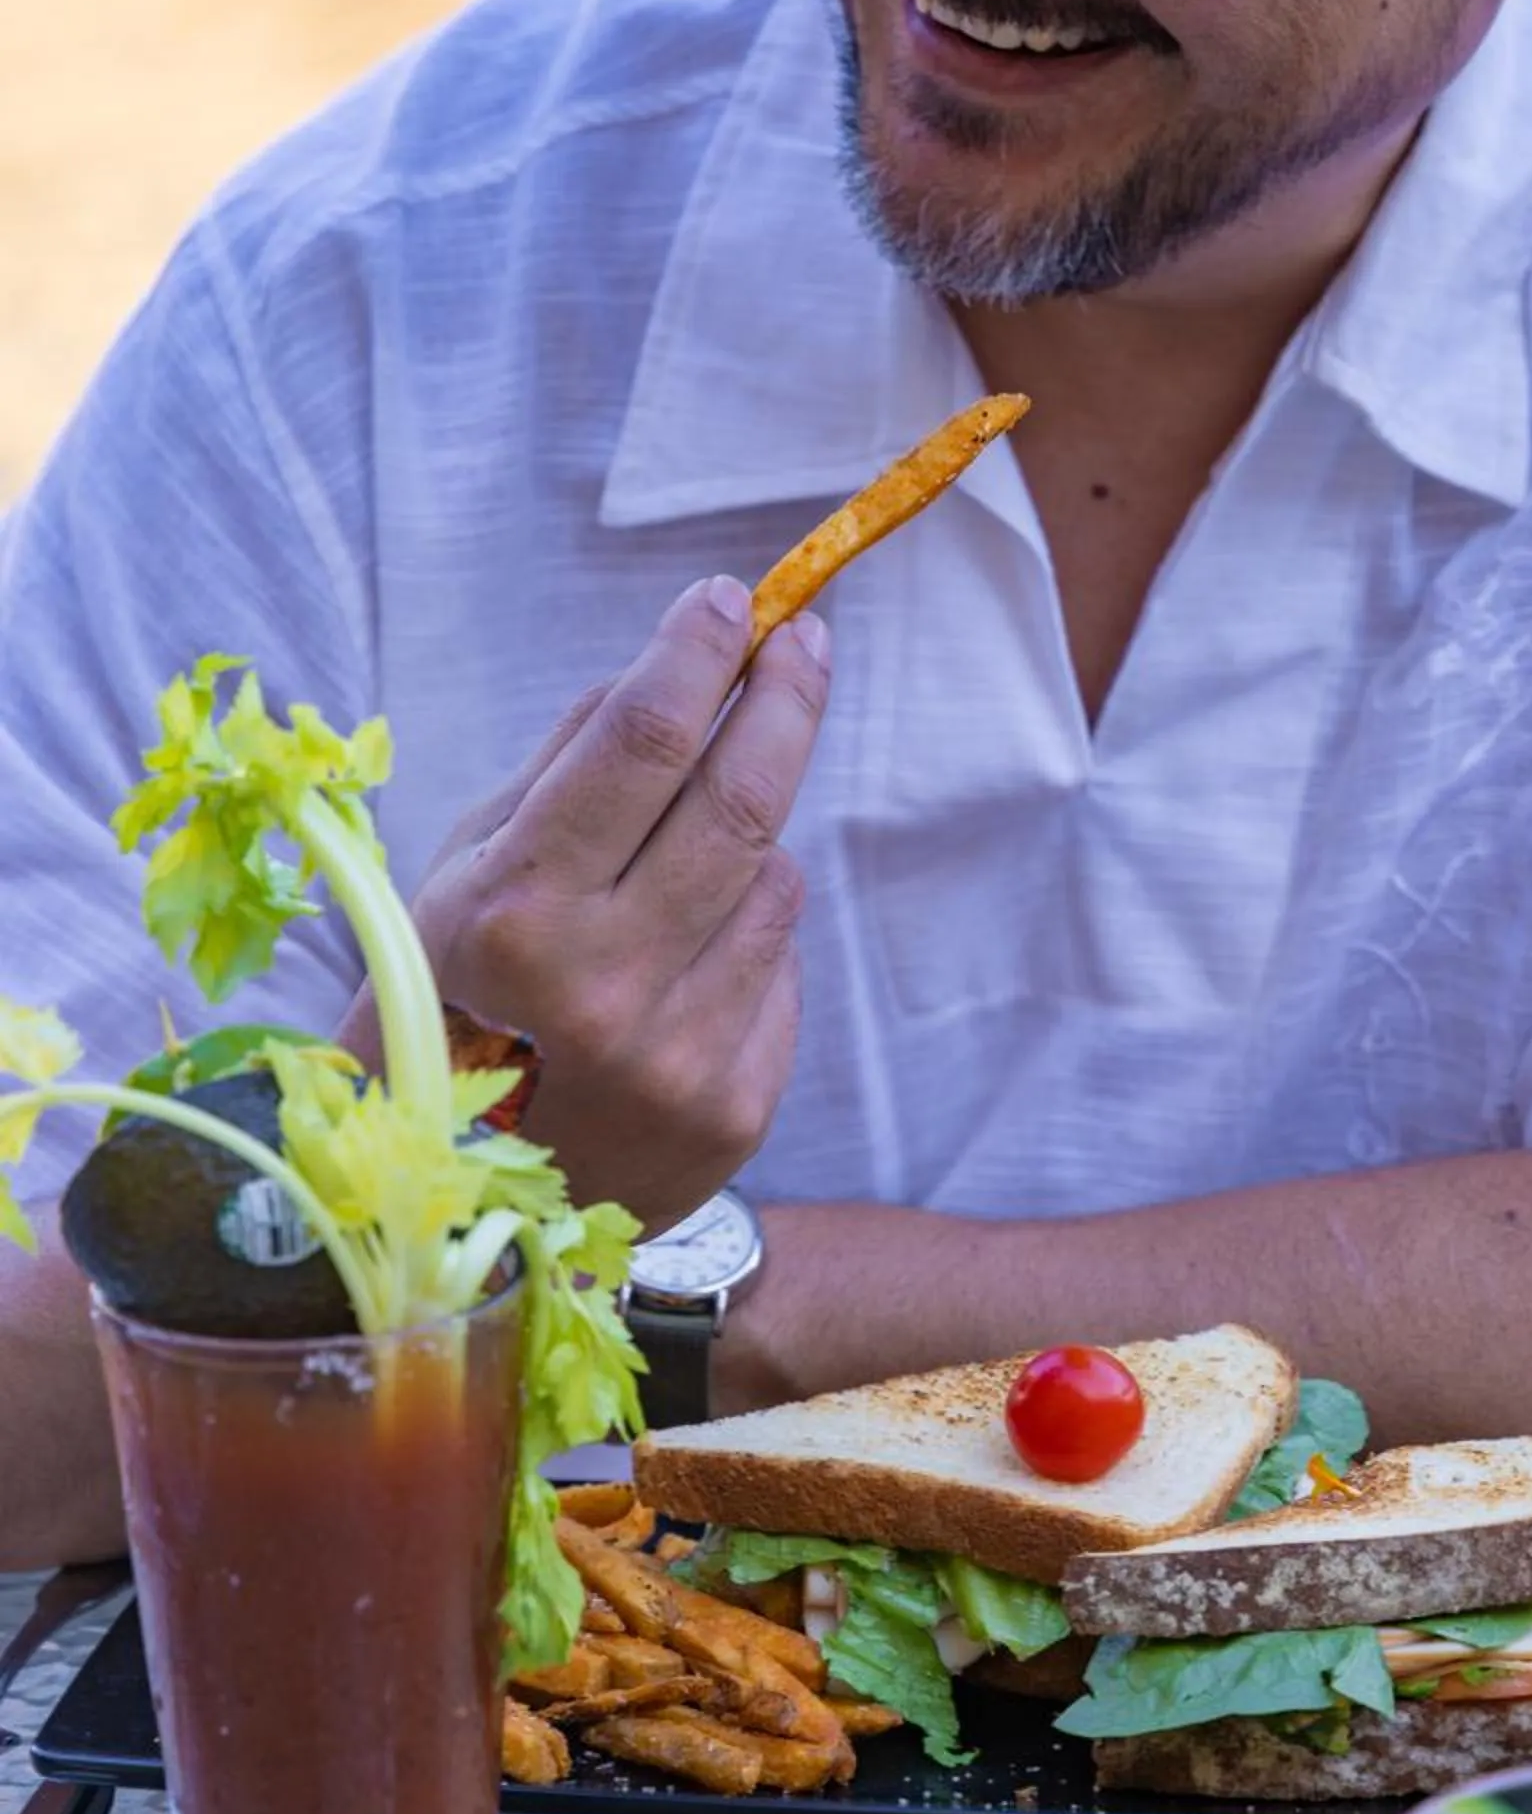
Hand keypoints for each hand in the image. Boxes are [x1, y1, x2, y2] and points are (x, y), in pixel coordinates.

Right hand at [399, 576, 828, 1226]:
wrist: (464, 1215)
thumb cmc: (453, 1008)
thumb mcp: (459, 879)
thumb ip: (561, 770)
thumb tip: (665, 665)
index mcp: (511, 918)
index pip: (639, 747)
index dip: (695, 657)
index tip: (727, 599)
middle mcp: (600, 989)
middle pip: (740, 800)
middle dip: (781, 700)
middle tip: (797, 638)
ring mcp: (679, 1055)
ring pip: (773, 875)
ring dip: (747, 837)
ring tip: (681, 861)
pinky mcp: (737, 1102)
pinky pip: (779, 959)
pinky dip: (746, 932)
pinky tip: (684, 961)